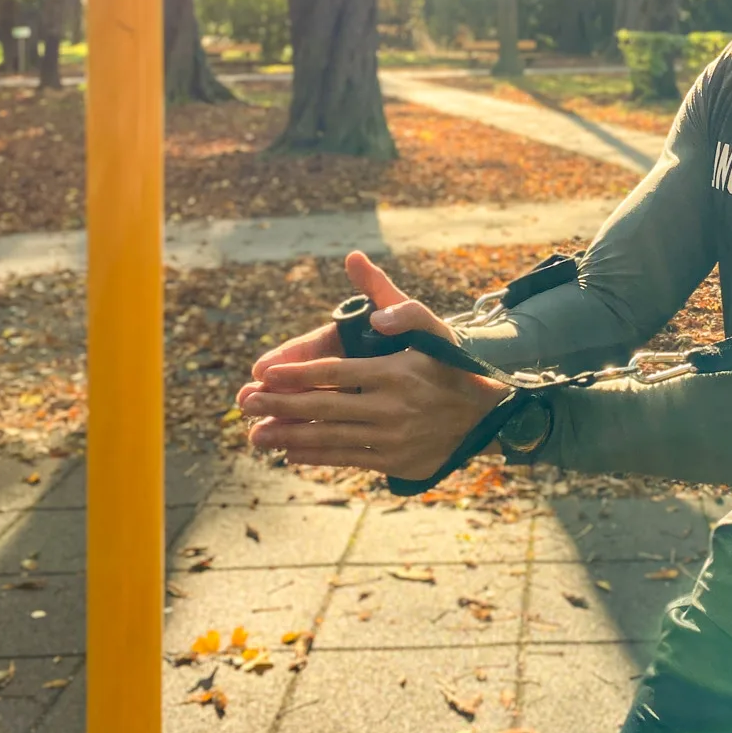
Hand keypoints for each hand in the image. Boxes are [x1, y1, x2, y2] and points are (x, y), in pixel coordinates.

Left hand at [237, 250, 507, 478]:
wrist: (486, 411)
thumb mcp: (432, 325)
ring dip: (288, 437)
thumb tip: (361, 271)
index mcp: (396, 371)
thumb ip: (398, 303)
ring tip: (255, 435)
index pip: (334, 371)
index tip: (264, 372)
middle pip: (324, 407)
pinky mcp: (396, 460)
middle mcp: (392, 405)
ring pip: (330, 437)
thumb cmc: (449, 362)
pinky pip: (348, 457)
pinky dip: (317, 456)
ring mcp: (393, 437)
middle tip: (245, 403)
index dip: (296, 372)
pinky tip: (292, 452)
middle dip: (279, 406)